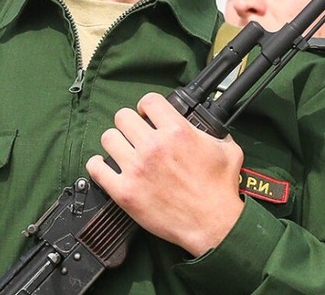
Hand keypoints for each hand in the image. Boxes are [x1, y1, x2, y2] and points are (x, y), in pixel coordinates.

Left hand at [87, 92, 244, 256]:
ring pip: (108, 137)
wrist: (213, 224)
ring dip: (115, 141)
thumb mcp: (228, 150)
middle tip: (134, 134)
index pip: (149, 101)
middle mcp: (153, 146)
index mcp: (177, 131)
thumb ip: (215, 132)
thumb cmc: (220, 190)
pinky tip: (105, 166)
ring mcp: (136, 169)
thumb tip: (210, 125)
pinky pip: (96, 168)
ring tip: (122, 149)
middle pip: (123, 116)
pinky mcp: (125, 192)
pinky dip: (97, 165)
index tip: (148, 115)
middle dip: (129, 123)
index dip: (147, 107)